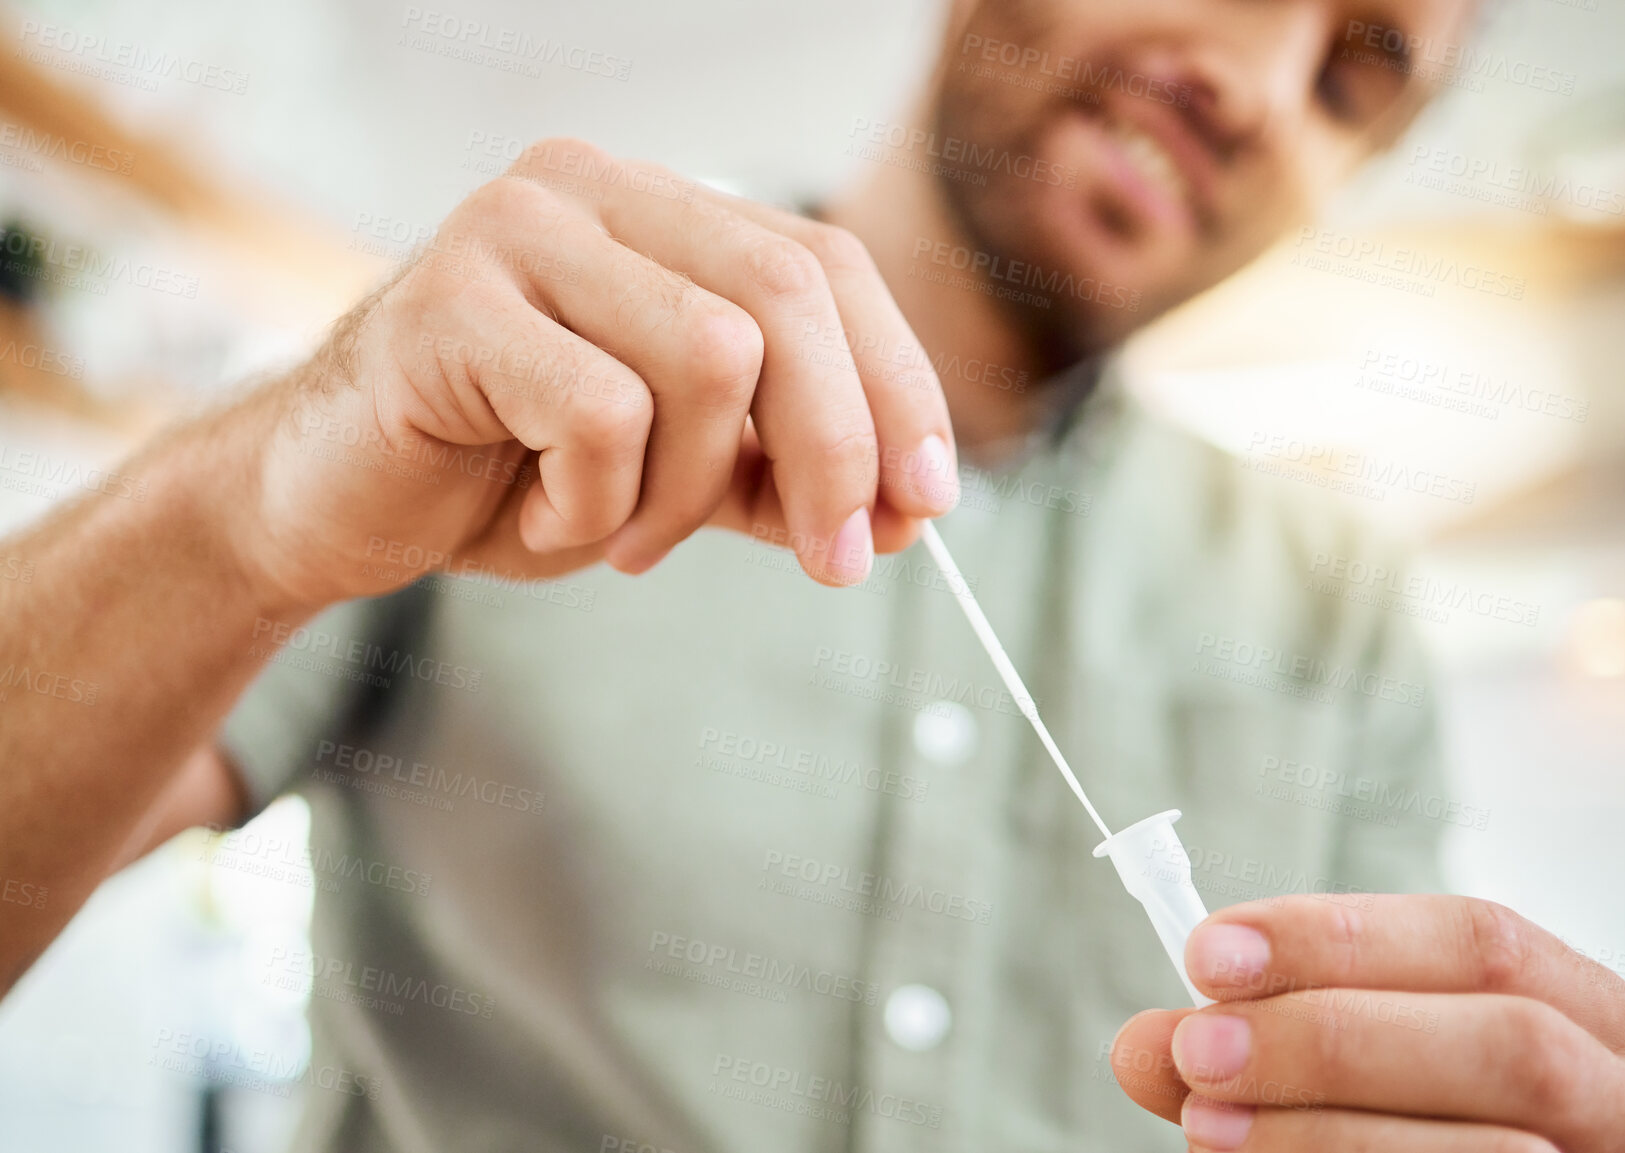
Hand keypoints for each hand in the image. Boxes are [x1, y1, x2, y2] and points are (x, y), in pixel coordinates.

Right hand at [231, 137, 957, 611]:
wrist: (332, 505)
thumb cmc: (505, 475)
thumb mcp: (679, 476)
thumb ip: (782, 471)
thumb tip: (908, 508)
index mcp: (656, 209)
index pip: (825, 262)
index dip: (896, 383)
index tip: (928, 501)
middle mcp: (592, 190)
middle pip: (787, 296)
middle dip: (838, 448)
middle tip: (840, 563)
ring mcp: (516, 230)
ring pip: (711, 359)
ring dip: (687, 492)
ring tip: (622, 533)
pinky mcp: (451, 301)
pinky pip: (605, 416)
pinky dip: (598, 504)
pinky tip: (542, 512)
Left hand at [1108, 895, 1624, 1151]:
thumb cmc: (1435, 1138)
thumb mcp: (1360, 1081)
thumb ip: (1263, 1058)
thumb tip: (1145, 1043)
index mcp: (1594, 1016)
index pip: (1480, 939)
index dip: (1341, 937)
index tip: (1210, 951)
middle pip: (1508, 1039)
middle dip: (1334, 1036)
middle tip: (1199, 1047)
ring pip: (1502, 1149)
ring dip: (1330, 1130)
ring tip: (1207, 1124)